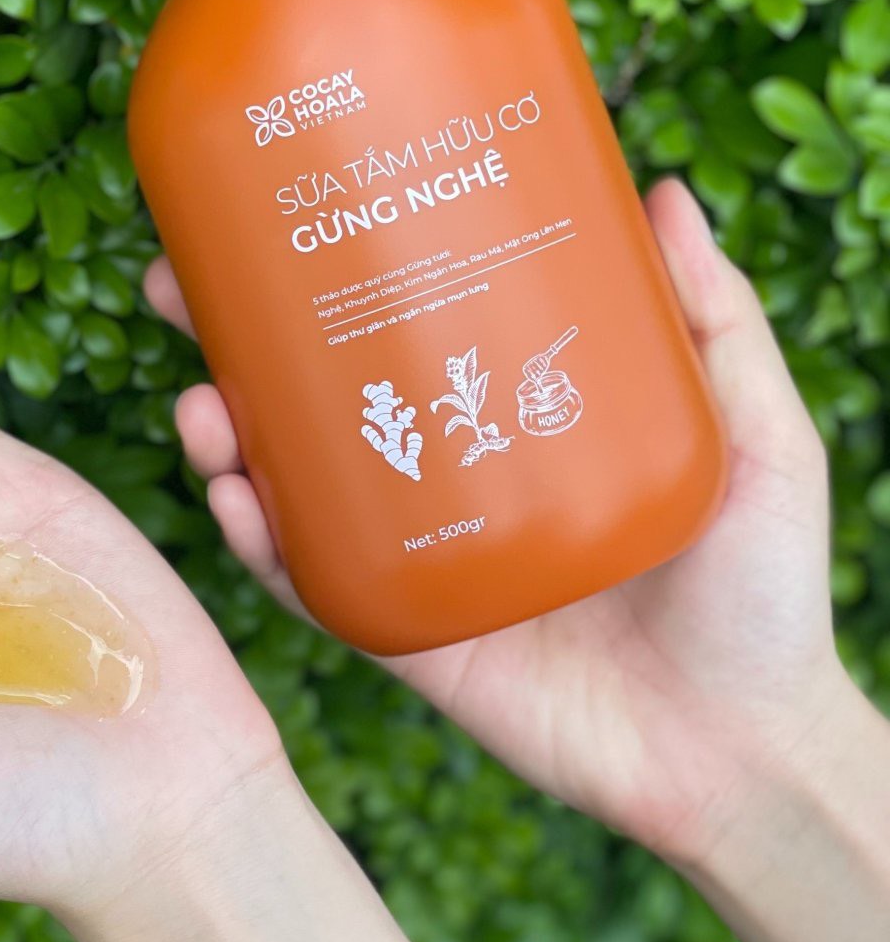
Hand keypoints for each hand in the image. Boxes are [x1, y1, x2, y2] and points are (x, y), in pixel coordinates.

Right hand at [145, 178, 842, 872]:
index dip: (333, 271)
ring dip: (227, 438)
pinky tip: (231, 498)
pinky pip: (316, 585)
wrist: (747, 749)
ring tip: (201, 401)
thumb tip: (662, 191)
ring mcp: (421, 556)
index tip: (274, 206)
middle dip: (233, 339)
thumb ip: (717, 323)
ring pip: (294, 485)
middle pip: (321, 392)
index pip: (408, 324)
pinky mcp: (407, 636)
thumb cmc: (765, 591)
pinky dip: (262, 545)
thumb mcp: (755, 436)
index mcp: (515, 415)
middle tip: (175, 285)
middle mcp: (452, 476)